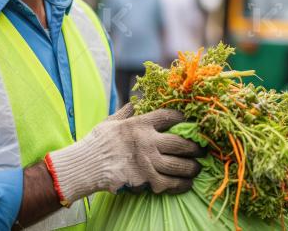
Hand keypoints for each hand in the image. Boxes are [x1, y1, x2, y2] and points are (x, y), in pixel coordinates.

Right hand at [47, 103, 202, 202]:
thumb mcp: (110, 122)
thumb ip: (125, 113)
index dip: (182, 117)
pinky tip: (186, 183)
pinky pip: (170, 183)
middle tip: (201, 149)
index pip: (168, 116)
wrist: (86, 166)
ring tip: (197, 168)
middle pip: (181, 143)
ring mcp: (148, 162)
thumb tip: (134, 102)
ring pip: (180, 165)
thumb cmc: (96, 143)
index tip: (189, 120)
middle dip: (194, 147)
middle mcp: (148, 142)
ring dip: (192, 167)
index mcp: (139, 124)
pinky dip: (181, 184)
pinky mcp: (147, 181)